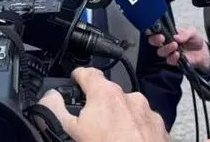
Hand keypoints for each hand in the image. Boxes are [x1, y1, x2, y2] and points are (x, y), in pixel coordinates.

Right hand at [38, 67, 167, 141]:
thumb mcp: (72, 132)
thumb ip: (57, 110)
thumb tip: (50, 96)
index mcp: (107, 94)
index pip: (88, 73)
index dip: (78, 76)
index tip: (75, 80)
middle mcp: (130, 97)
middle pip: (109, 95)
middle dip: (100, 106)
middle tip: (91, 124)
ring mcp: (148, 112)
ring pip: (128, 110)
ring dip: (120, 119)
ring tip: (111, 137)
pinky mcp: (160, 128)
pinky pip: (144, 124)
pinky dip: (136, 131)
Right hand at [146, 25, 209, 72]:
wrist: (202, 52)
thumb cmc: (195, 40)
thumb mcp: (193, 32)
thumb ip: (185, 34)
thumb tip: (176, 36)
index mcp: (169, 33)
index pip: (156, 31)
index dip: (151, 31)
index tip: (152, 30)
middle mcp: (166, 42)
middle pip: (153, 41)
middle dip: (155, 39)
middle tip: (162, 38)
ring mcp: (169, 52)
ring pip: (160, 52)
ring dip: (166, 48)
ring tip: (175, 45)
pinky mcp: (174, 61)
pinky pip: (169, 60)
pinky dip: (172, 57)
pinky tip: (178, 54)